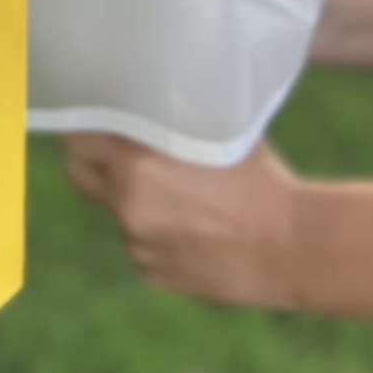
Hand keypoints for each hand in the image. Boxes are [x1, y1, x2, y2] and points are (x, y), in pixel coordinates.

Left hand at [63, 134, 304, 310]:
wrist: (295, 248)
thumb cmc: (259, 179)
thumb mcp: (209, 131)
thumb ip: (165, 119)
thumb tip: (138, 96)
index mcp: (134, 167)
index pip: (76, 140)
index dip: (83, 126)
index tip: (93, 117)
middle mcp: (128, 208)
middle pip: (82, 175)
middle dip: (93, 160)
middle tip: (115, 147)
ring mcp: (140, 246)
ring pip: (116, 212)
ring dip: (131, 199)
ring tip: (181, 192)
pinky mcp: (156, 275)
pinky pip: (141, 245)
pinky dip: (155, 233)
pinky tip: (194, 226)